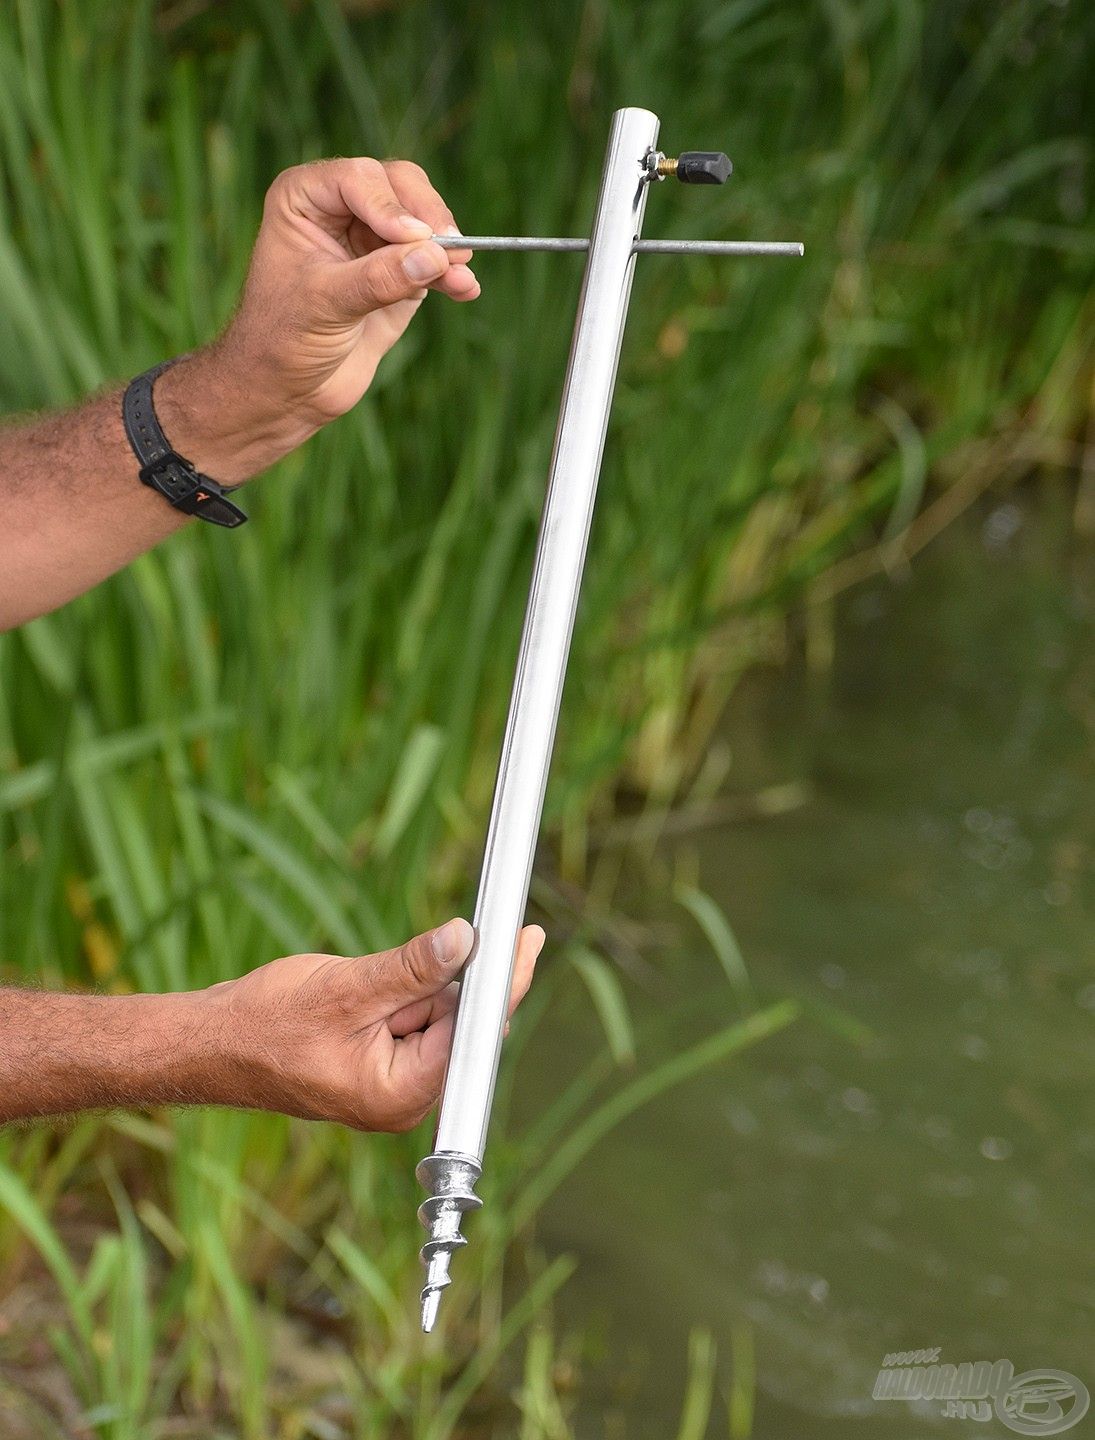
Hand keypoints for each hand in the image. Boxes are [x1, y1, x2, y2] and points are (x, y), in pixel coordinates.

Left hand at [155, 156, 476, 483]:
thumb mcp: (326, 303)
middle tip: (450, 249)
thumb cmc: (283, 340)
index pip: (359, 179)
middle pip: (400, 187)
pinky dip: (452, 274)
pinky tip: (465, 290)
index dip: (391, 204)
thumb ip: (378, 278)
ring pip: (424, 221)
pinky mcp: (399, 274)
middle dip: (427, 217)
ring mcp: (373, 241)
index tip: (415, 238)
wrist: (287, 390)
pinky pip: (435, 263)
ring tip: (460, 276)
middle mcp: (340, 210)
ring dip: (447, 247)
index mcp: (305, 198)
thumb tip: (434, 256)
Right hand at [212, 918, 542, 1131]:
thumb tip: (467, 941)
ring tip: (361, 982)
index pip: (472, 1033)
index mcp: (402, 1094)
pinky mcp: (380, 1065)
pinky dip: (404, 993)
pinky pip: (413, 1021)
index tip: (527, 940)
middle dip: (448, 982)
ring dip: (418, 985)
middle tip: (412, 954)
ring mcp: (392, 1084)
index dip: (501, 983)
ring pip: (435, 1017)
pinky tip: (369, 983)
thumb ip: (413, 968)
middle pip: (460, 1026)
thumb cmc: (266, 1024)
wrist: (211, 1044)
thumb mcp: (348, 988)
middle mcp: (405, 1099)